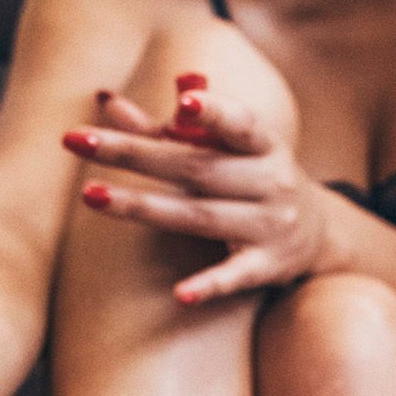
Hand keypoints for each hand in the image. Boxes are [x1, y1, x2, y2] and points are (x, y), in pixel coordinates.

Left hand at [66, 77, 329, 304]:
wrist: (318, 234)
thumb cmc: (252, 179)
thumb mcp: (225, 149)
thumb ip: (166, 129)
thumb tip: (103, 100)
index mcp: (262, 144)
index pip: (239, 124)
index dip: (213, 113)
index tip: (182, 103)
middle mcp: (271, 181)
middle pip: (196, 169)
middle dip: (135, 154)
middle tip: (77, 141)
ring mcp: (270, 226)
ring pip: (201, 217)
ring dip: (145, 208)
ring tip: (92, 196)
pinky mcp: (268, 267)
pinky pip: (235, 277)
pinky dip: (209, 285)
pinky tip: (181, 294)